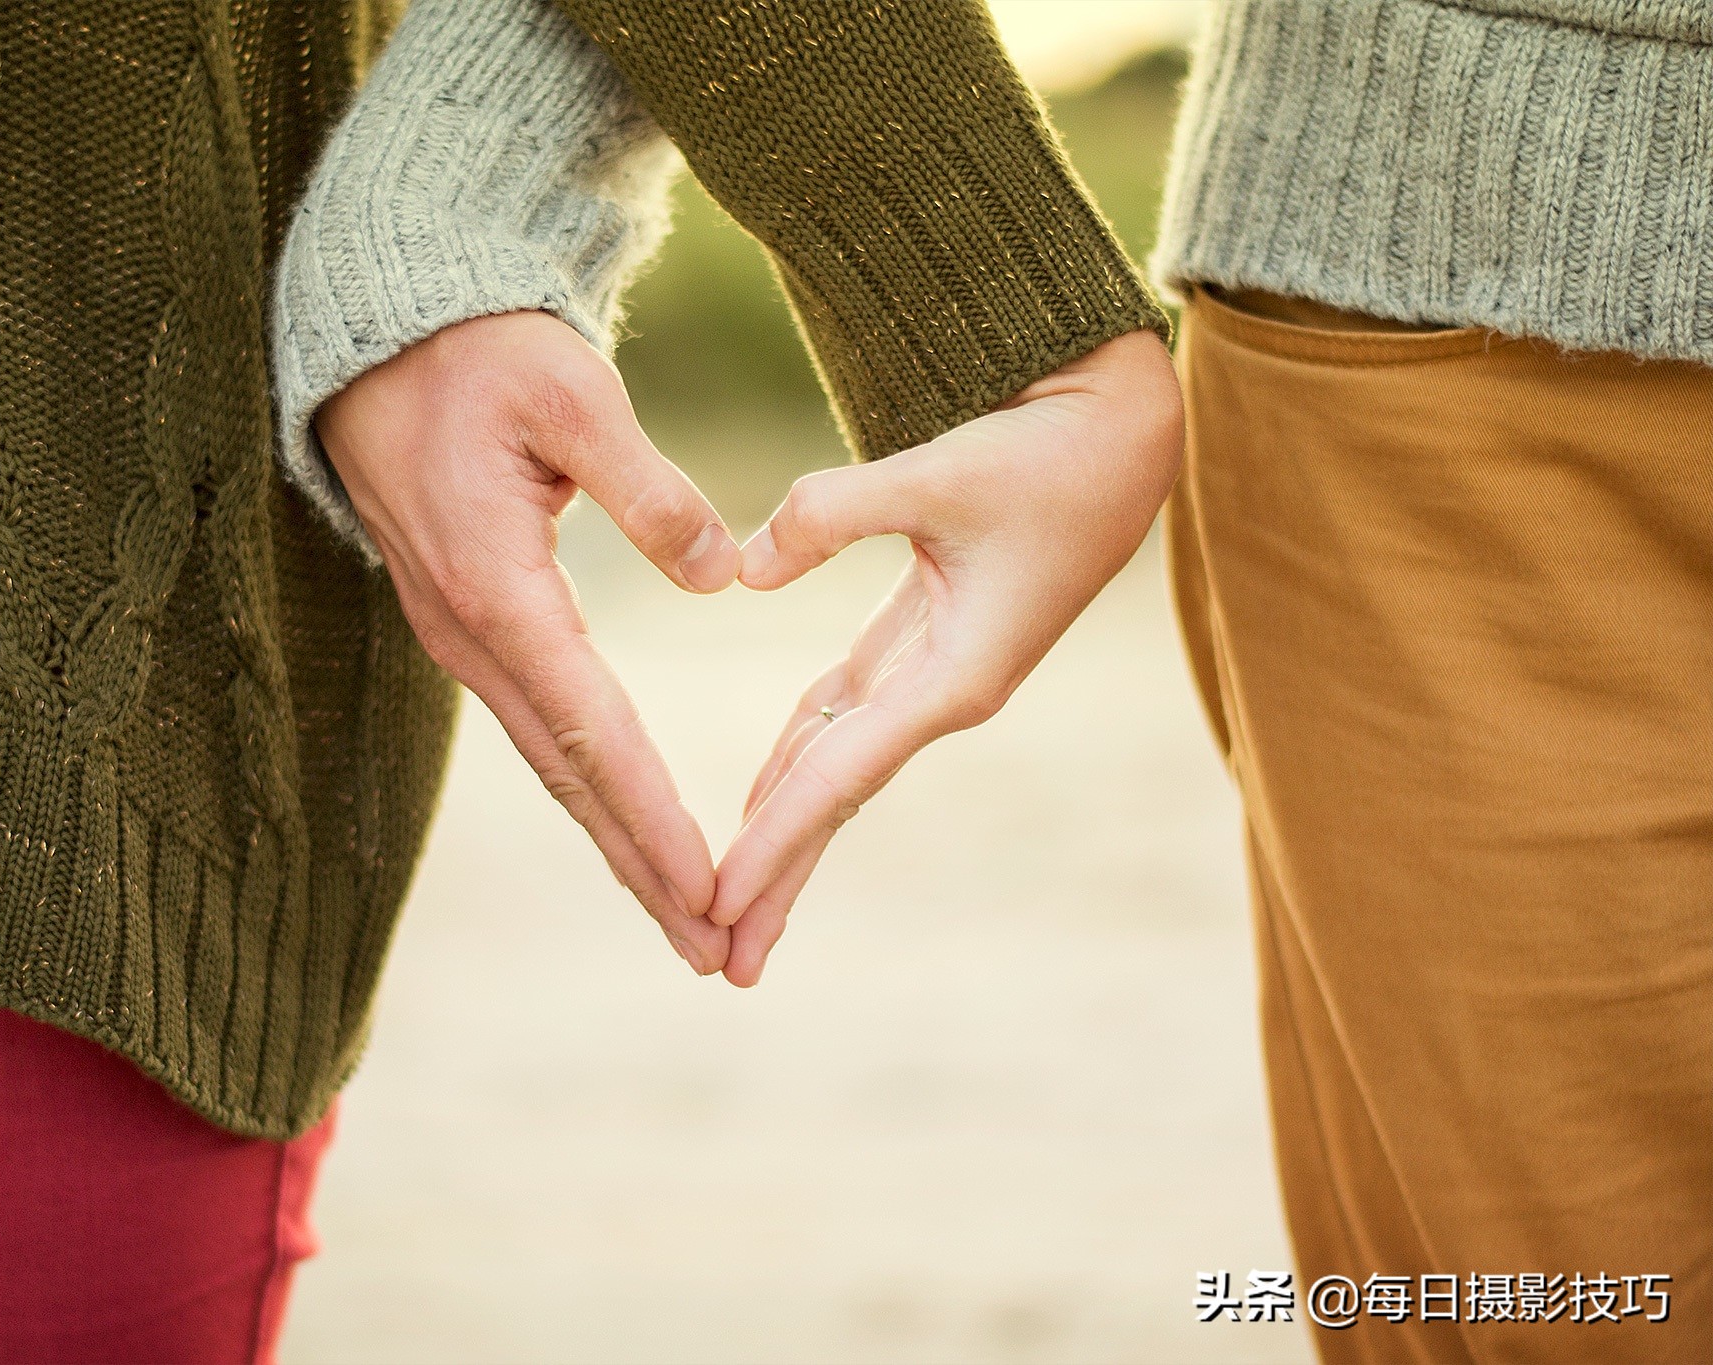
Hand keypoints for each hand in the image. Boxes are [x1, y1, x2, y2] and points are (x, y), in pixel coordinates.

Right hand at [313, 311, 740, 972]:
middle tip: (712, 949)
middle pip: (570, 776)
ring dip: (617, 842)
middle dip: (642, 868)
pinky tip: (627, 824)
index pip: (592, 729)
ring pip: (552, 762)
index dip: (653, 815)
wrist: (378, 337)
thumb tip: (721, 575)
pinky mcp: (468, 623)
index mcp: (498, 588)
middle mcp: (470, 633)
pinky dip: (590, 786)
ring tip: (684, 914)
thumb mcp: (571, 394)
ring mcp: (461, 636)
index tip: (709, 887)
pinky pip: (538, 725)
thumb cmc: (478, 353)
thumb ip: (648, 488)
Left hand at [713, 329, 1183, 984]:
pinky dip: (799, 756)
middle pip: (836, 800)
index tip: (716, 904)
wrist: (1123, 432)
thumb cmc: (1047, 454)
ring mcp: (936, 672)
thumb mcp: (938, 473)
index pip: (839, 778)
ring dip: (784, 830)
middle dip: (778, 879)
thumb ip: (831, 515)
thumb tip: (741, 571)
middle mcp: (944, 693)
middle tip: (719, 960)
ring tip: (729, 902)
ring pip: (837, 765)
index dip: (773, 842)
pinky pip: (847, 715)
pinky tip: (761, 796)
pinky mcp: (927, 639)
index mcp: (956, 678)